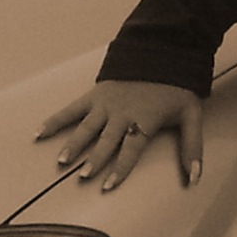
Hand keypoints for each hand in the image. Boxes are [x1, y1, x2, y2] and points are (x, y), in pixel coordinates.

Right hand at [37, 80, 204, 189]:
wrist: (161, 50)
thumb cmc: (177, 87)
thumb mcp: (192, 116)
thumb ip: (192, 148)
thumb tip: (195, 178)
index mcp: (144, 120)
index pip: (130, 149)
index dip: (119, 168)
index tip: (107, 186)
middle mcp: (122, 113)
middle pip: (106, 140)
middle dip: (94, 159)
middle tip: (83, 176)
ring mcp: (106, 104)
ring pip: (86, 127)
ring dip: (73, 144)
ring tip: (61, 161)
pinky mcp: (95, 95)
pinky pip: (72, 109)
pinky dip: (55, 120)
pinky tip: (40, 132)